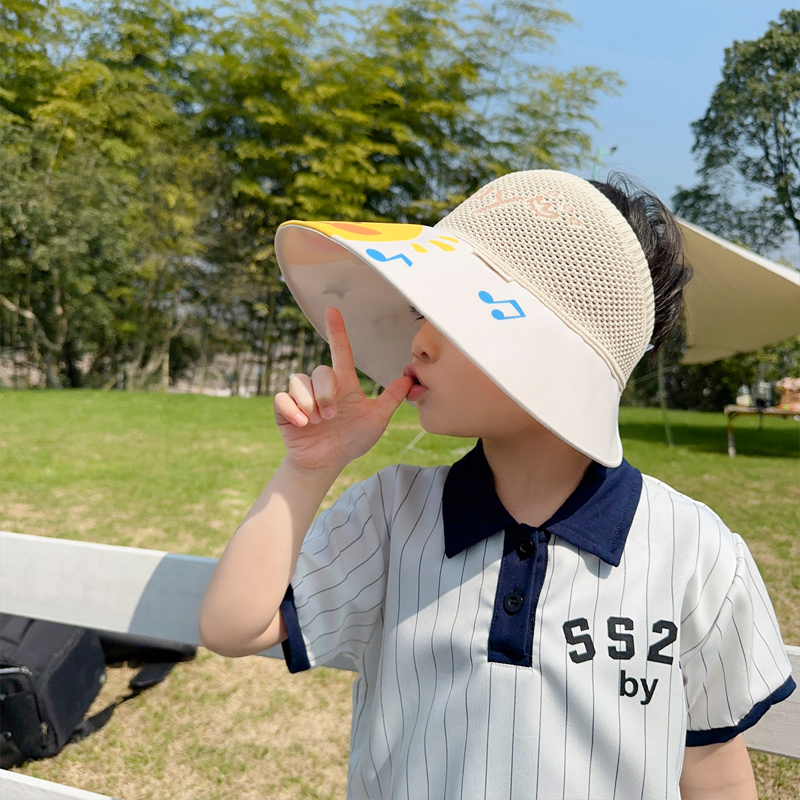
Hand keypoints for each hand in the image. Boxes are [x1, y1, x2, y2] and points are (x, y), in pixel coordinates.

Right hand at [273, 307, 413, 474]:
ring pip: (299, 381)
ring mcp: (303, 397)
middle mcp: (322, 386)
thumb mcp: (376, 420)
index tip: (333, 311)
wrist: (328, 463)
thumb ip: (390, 399)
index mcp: (344, 384)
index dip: (337, 330)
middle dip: (326, 393)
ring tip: (317, 422)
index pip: (340, 351)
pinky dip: (293, 410)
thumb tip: (410, 379)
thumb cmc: (352, 440)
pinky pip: (283, 399)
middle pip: (320, 371)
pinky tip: (302, 424)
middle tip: (330, 416)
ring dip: (310, 403)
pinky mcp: (285, 410)